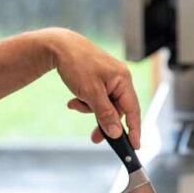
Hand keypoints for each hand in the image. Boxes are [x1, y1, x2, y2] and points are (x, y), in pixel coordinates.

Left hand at [46, 29, 140, 148]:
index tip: (134, 146)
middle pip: (117, 110)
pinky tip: (74, 99)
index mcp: (123, 79)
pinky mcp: (98, 78)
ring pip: (105, 105)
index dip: (134, 129)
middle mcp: (119, 78)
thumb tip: (116, 133)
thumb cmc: (76, 64)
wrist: (59, 46)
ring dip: (89, 109)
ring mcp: (109, 78)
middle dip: (102, 121)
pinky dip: (86, 101)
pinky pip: (97, 97)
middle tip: (94, 138)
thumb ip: (105, 114)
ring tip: (75, 104)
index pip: (133, 110)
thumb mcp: (90, 93)